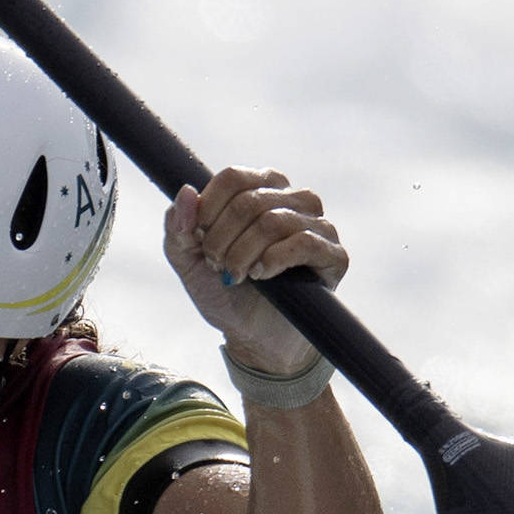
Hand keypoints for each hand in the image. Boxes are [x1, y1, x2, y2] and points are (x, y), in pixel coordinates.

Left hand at [163, 167, 347, 377]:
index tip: (199, 239)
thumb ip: (179, 228)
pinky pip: (304, 243)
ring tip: (234, 275)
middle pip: (249, 200)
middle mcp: (294, 200)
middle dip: (221, 238)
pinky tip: (261, 275)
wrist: (252, 336)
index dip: (208, 209)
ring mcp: (319, 226)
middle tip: (215, 264)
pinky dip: (273, 260)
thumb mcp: (189, 261)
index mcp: (261, 188)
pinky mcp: (334, 256)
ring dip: (243, 253)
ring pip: (274, 221)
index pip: (233, 177)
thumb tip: (187, 191)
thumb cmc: (223, 292)